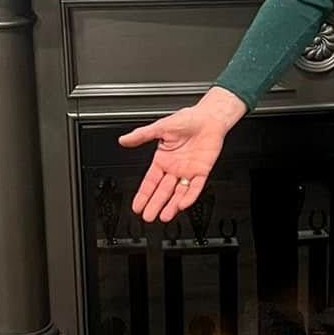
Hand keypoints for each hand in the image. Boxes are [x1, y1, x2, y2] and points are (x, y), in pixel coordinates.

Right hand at [119, 89, 245, 222]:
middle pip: (163, 191)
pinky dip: (189, 196)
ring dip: (171, 205)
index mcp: (163, 159)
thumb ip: (142, 135)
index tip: (137, 206)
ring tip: (163, 217)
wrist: (209, 117)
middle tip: (147, 217)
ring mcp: (188, 171)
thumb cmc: (188, 119)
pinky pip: (195, 187)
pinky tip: (182, 204)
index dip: (143, 194)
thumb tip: (124, 140)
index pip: (150, 181)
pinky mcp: (202, 171)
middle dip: (154, 204)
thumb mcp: (161, 127)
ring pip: (178, 193)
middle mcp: (175, 168)